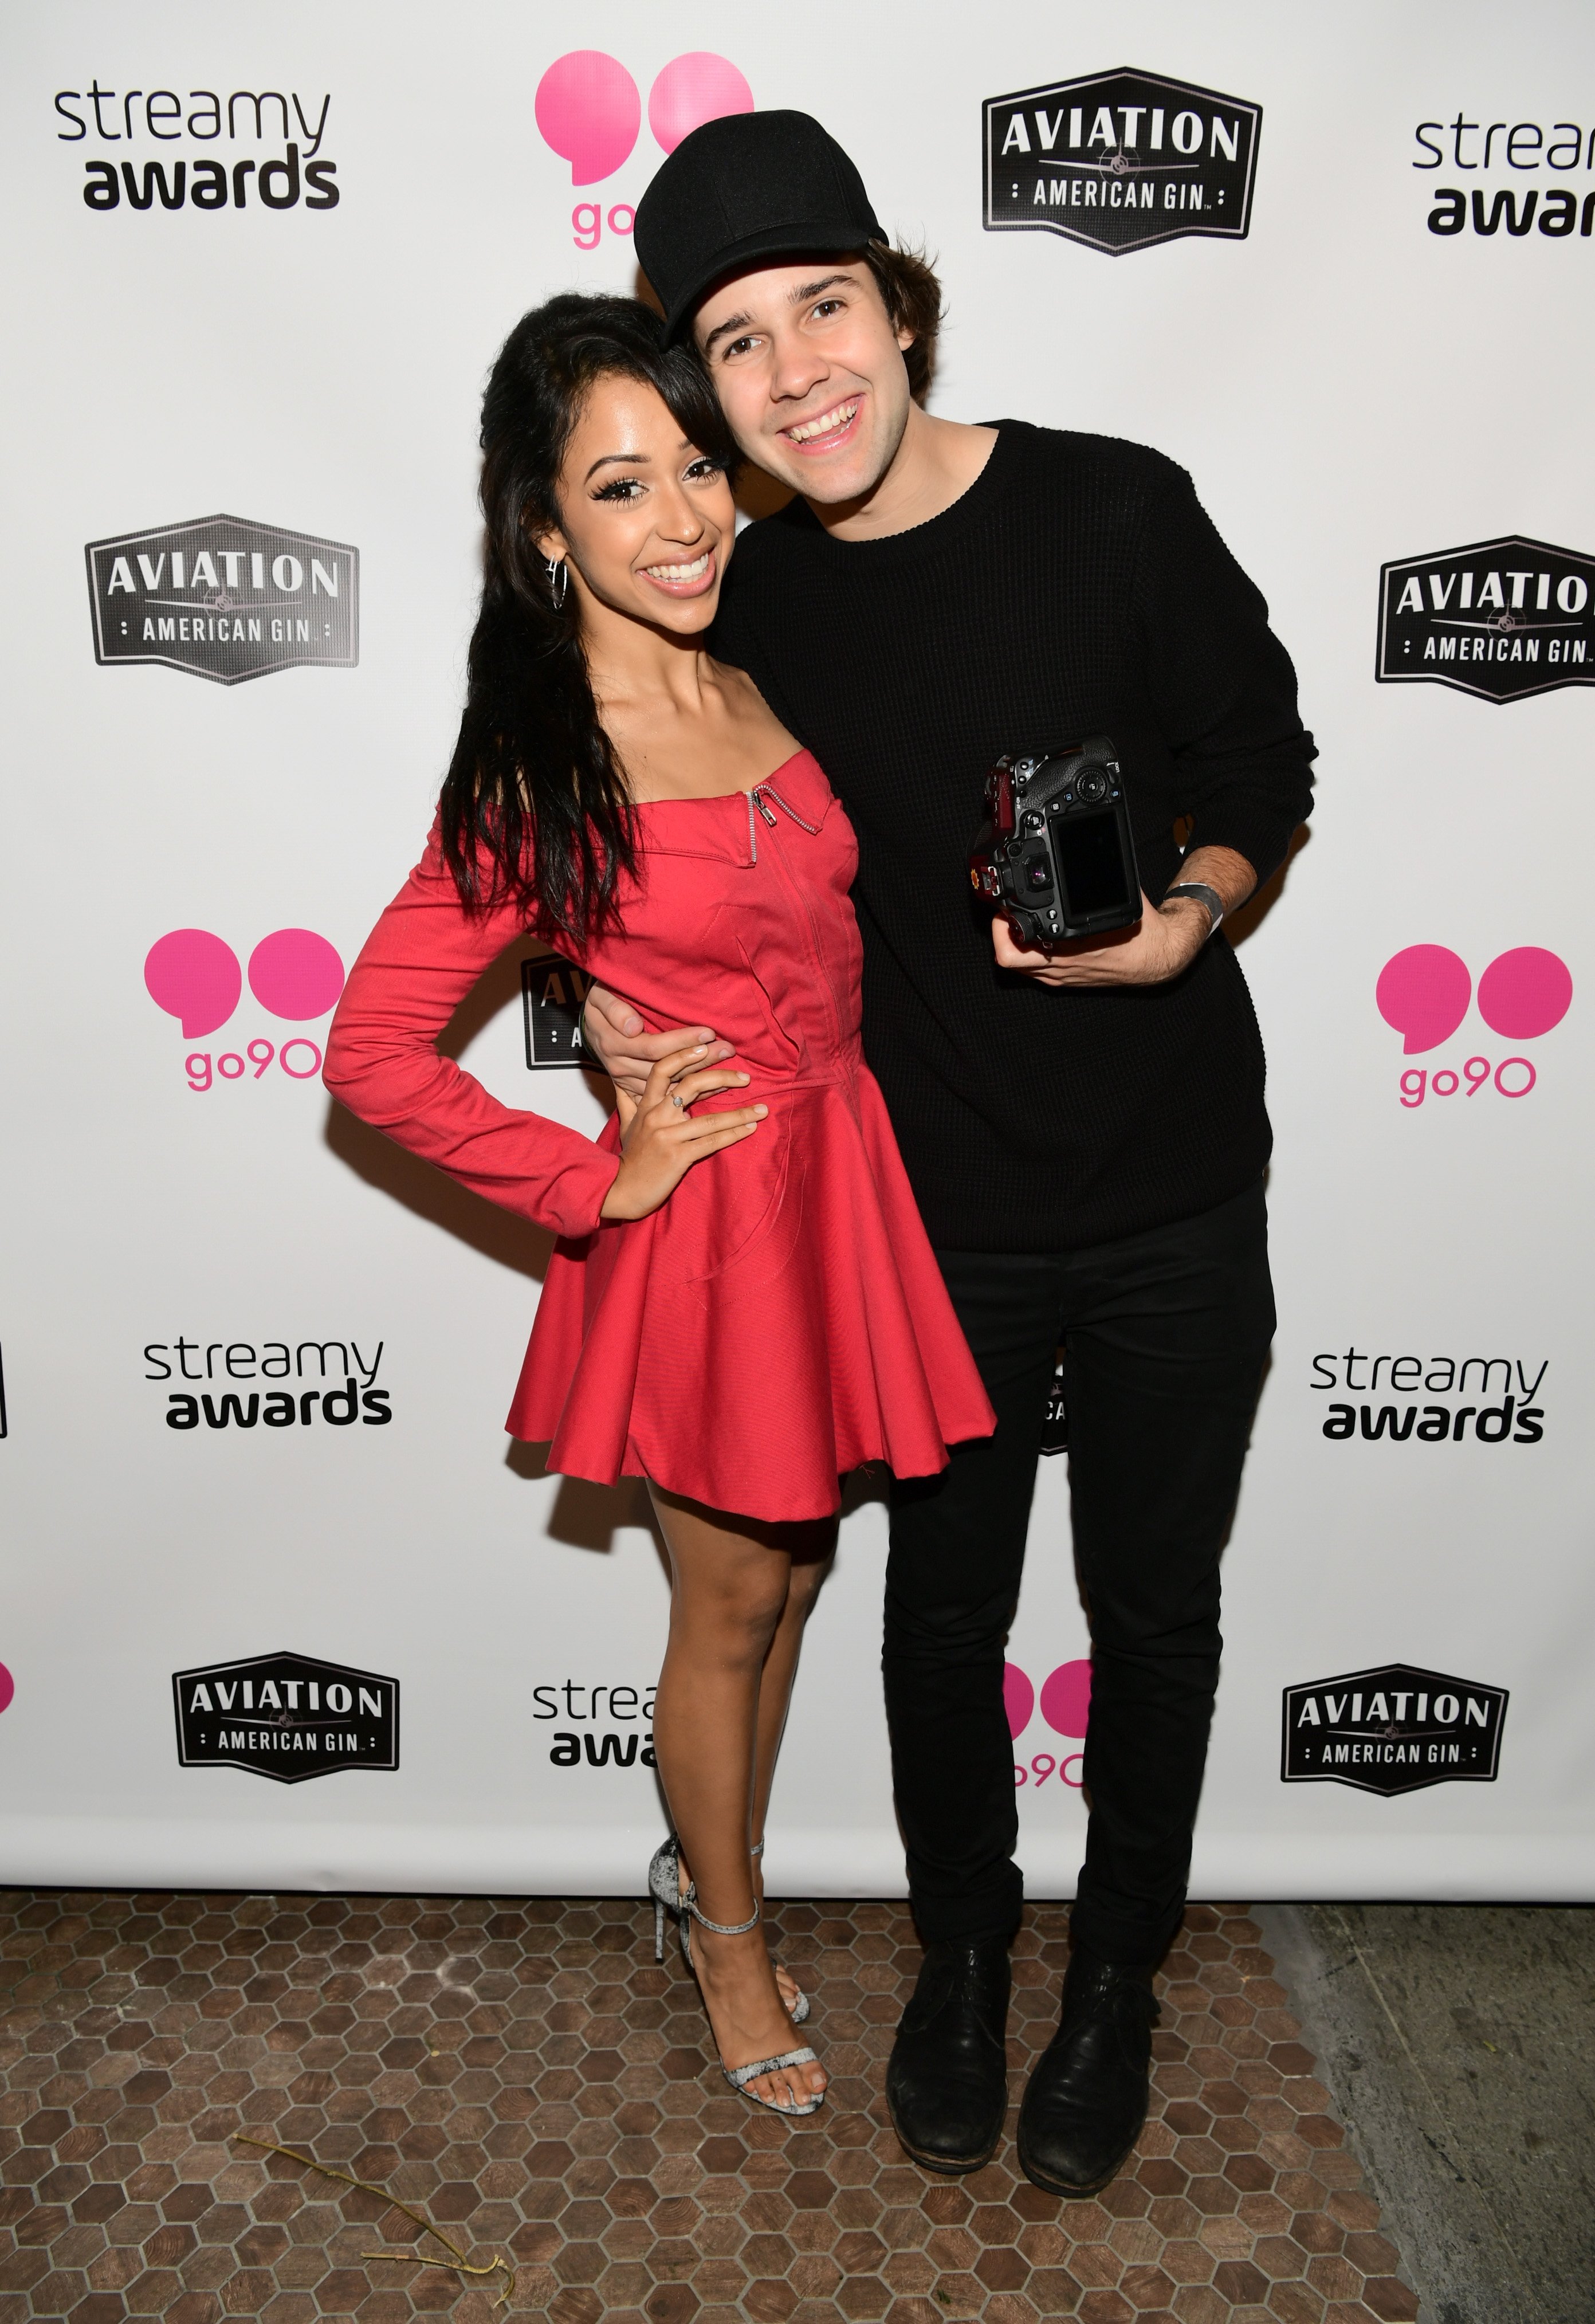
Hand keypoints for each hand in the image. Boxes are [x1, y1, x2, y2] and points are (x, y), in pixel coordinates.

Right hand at [582, 982, 736, 1098]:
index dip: (682, 1041)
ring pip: (669, 1086)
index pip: (654, 1047)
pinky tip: (716, 1090)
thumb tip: (633, 1027)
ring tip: (731, 1073)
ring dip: (702, 1080)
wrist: (589, 1025)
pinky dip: (692, 1096)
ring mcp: (628, 1081)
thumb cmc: (601, 1005)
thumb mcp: (600, 998)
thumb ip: (616, 1010)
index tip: (708, 1033)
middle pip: (666, 1069)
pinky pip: (666, 1097)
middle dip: (700, 1059)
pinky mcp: (634, 1090)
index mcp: (614, 1045)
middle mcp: (621, 1066)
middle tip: (728, 1050)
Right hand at [599, 1042, 765, 1221]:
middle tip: (745, 1077)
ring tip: (762, 1109)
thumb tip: (621, 1083)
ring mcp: (668, 1136)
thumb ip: (628, 1102)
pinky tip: (750, 1129)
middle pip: (691, 1085)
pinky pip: (711, 1142)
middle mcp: (657, 1116)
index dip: (684, 1055)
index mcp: (646, 1106)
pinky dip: (733, 1135)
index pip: (662, 1070)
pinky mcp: (678, 1157)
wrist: (622, 1190)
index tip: (706, 1047)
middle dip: (722, 1077)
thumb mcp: (625, 1126)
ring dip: (740, 1114)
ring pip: (710, 1119)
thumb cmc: (629, 1158)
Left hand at [990, 894, 1211, 987]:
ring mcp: (1061, 977)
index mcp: (1068, 947)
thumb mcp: (1118, 895)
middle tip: (1006, 913)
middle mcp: (1060, 966)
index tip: (1004, 905)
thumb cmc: (1140, 930)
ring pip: (1019, 968)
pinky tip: (1039, 935)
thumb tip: (1085, 846)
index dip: (1003, 921)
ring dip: (1013, 944)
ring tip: (1021, 921)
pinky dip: (1029, 954)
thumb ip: (1095, 875)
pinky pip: (1035, 972)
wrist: (1157, 959)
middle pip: (1007, 959)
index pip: (1015, 945)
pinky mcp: (1066, 981)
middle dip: (1000, 933)